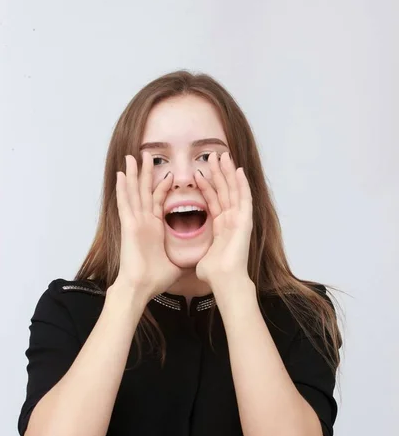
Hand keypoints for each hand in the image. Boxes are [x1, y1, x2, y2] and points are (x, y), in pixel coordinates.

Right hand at [115, 152, 182, 298]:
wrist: (140, 288)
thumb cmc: (155, 279)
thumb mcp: (175, 262)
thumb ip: (183, 255)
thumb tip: (197, 257)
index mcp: (153, 229)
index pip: (157, 201)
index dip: (162, 186)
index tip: (169, 173)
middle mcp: (143, 222)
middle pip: (144, 191)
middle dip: (145, 173)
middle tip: (145, 155)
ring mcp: (135, 223)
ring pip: (134, 192)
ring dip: (132, 174)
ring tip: (132, 157)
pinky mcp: (128, 226)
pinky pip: (125, 203)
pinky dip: (122, 188)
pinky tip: (120, 174)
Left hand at [194, 151, 253, 287]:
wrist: (224, 280)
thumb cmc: (213, 273)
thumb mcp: (201, 255)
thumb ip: (198, 249)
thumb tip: (189, 257)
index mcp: (221, 228)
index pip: (214, 200)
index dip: (207, 185)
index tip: (199, 171)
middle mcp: (231, 221)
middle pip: (224, 191)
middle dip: (218, 173)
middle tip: (212, 155)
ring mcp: (239, 220)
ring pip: (233, 190)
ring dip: (228, 173)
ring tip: (222, 156)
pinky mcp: (245, 222)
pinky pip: (244, 199)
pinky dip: (242, 184)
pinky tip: (238, 170)